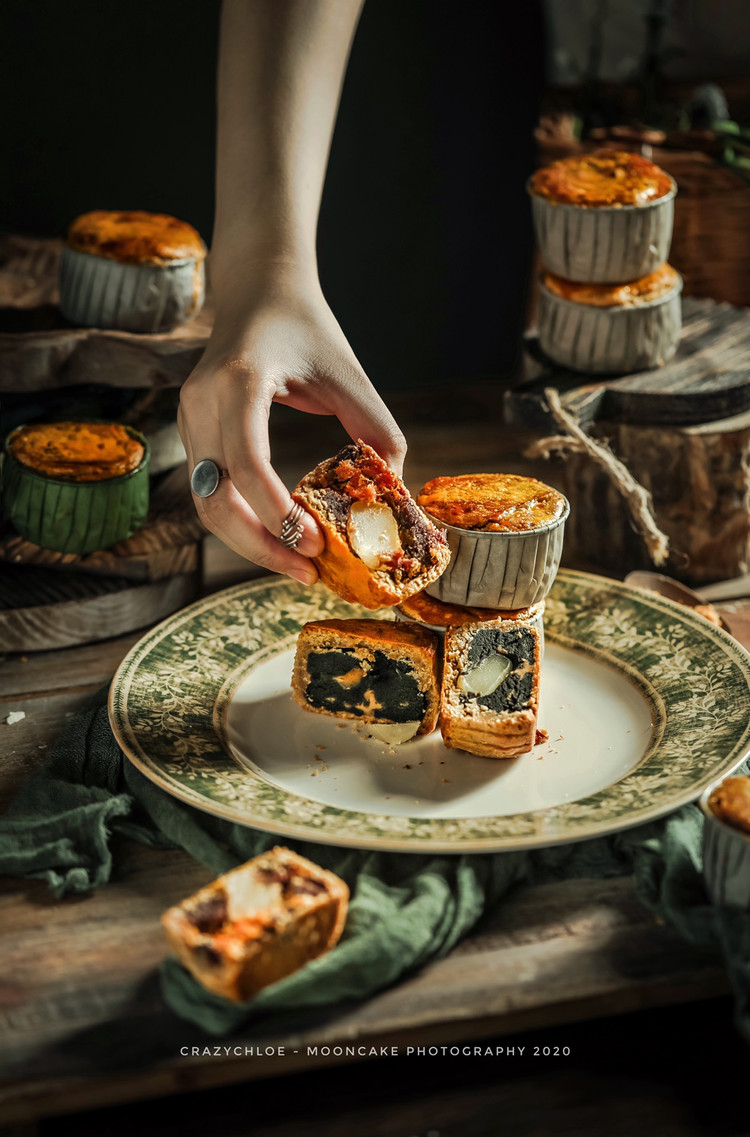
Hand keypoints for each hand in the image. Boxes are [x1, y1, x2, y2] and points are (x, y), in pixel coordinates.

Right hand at [178, 265, 406, 584]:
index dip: (275, 510)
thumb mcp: (349, 374)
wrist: (258, 288)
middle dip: (260, 545)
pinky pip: (211, 490)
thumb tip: (394, 496)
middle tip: (308, 572)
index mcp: (239, 379)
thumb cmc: (306, 327)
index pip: (244, 460)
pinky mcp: (191, 432)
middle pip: (214, 498)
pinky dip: (244, 521)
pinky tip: (282, 536)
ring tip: (298, 564)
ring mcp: (189, 418)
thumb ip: (376, 431)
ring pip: (207, 503)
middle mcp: (201, 401)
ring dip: (250, 542)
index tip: (315, 542)